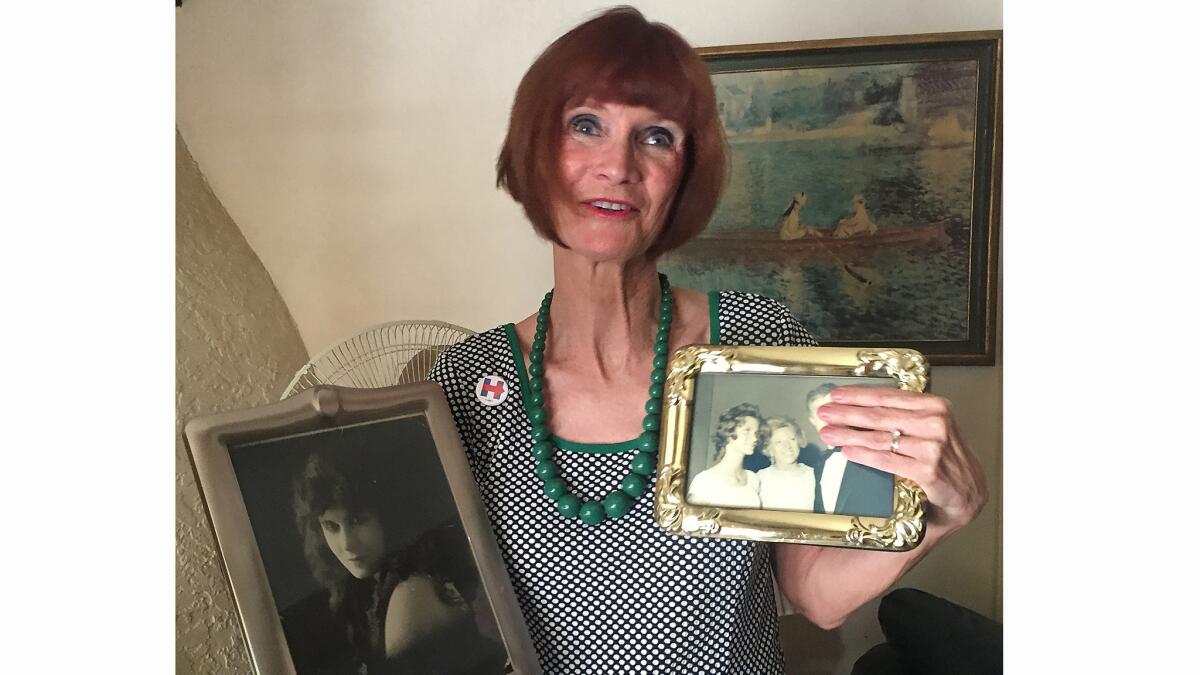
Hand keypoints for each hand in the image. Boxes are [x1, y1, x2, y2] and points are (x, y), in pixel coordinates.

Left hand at [816, 386, 986, 529]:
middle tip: (824, 413)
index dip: (859, 395)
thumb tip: (861, 409)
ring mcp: (933, 447)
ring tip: (828, 433)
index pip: (889, 396)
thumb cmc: (945, 458)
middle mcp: (935, 422)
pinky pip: (887, 460)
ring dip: (849, 435)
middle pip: (880, 415)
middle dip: (847, 414)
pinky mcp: (928, 470)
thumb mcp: (930, 428)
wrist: (968, 492)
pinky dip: (864, 455)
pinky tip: (847, 451)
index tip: (836, 395)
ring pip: (880, 438)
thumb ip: (904, 416)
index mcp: (935, 406)